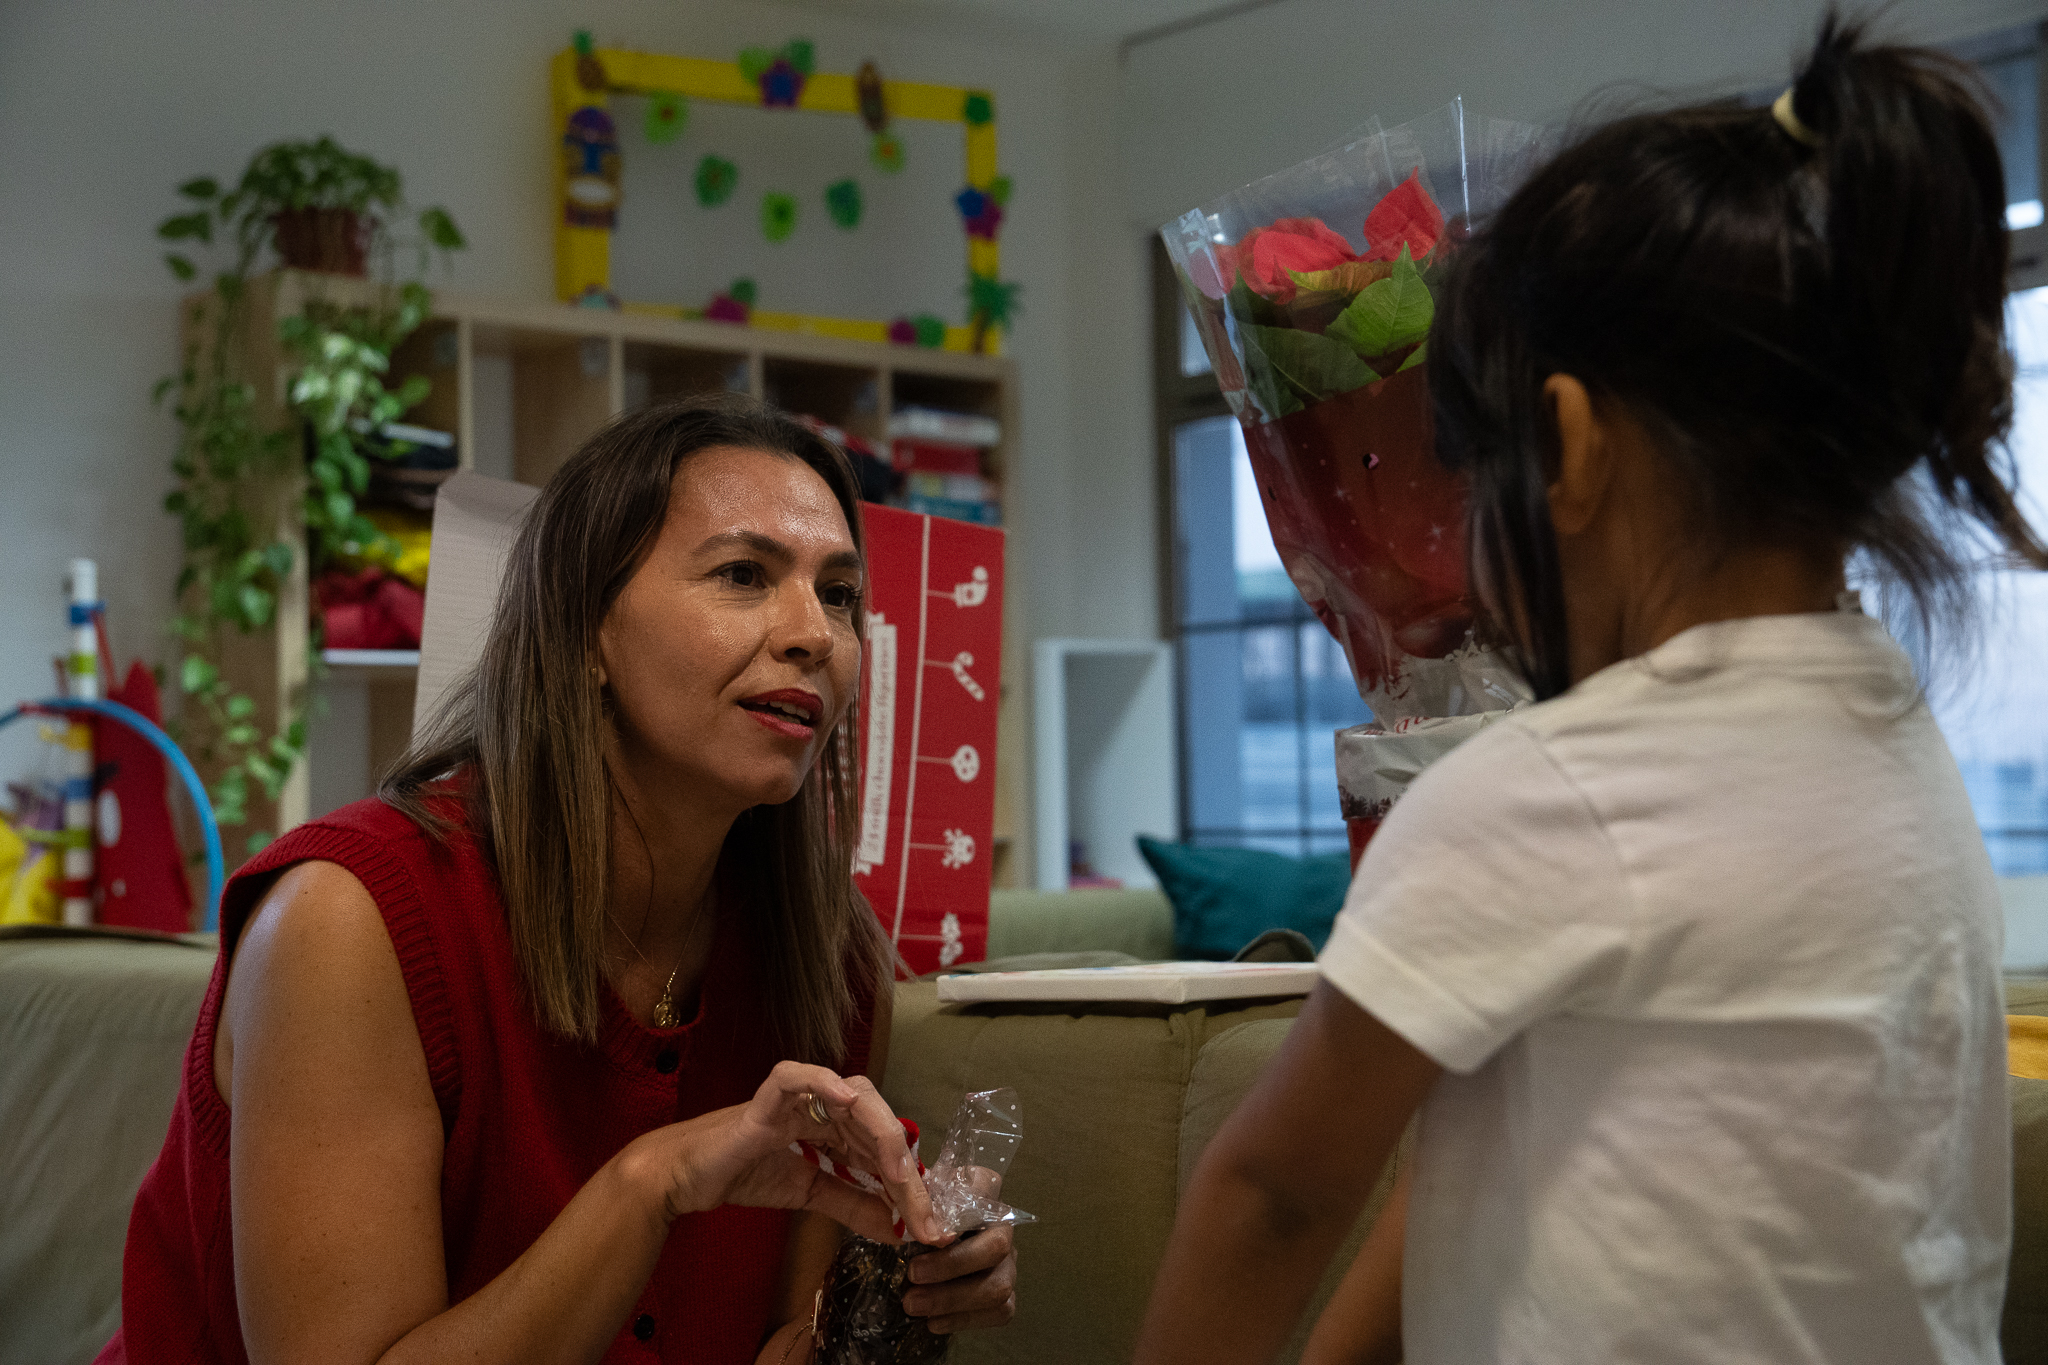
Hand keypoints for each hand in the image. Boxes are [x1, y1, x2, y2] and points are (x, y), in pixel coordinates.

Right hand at [652, 1061, 945, 1244]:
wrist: (685, 1178)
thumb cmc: (743, 1174)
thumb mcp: (809, 1194)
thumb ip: (850, 1205)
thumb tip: (896, 1230)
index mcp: (835, 1123)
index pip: (885, 1147)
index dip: (911, 1184)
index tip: (930, 1224)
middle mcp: (824, 1104)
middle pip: (880, 1124)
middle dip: (906, 1171)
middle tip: (924, 1213)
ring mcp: (798, 1097)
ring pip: (855, 1099)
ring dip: (882, 1135)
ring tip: (900, 1173)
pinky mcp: (766, 1098)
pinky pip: (797, 1078)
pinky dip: (824, 1083)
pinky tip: (849, 1103)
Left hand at [901, 1167, 1018, 1333]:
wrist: (918, 1248)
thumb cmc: (914, 1219)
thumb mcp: (905, 1201)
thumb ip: (909, 1204)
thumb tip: (908, 1226)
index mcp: (981, 1192)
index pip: (985, 1187)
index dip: (963, 1209)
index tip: (930, 1231)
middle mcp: (1002, 1226)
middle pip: (996, 1247)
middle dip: (952, 1266)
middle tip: (912, 1275)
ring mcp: (1008, 1262)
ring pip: (999, 1286)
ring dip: (953, 1299)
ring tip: (912, 1305)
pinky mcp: (1004, 1294)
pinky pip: (999, 1313)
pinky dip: (963, 1320)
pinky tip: (933, 1321)